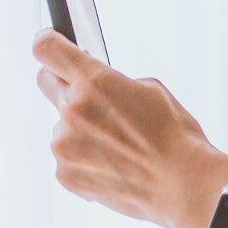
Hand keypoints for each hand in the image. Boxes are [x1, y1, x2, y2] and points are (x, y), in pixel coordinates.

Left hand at [32, 29, 227, 227]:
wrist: (181, 183)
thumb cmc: (174, 137)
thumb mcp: (150, 90)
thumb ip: (112, 82)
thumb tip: (95, 87)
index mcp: (95, 82)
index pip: (47, 49)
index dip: (48, 43)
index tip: (51, 48)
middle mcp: (72, 111)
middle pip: (46, 83)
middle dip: (65, 85)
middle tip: (91, 98)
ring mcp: (64, 145)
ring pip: (60, 125)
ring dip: (79, 129)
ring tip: (117, 145)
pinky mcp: (64, 173)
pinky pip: (65, 156)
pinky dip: (83, 157)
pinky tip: (112, 163)